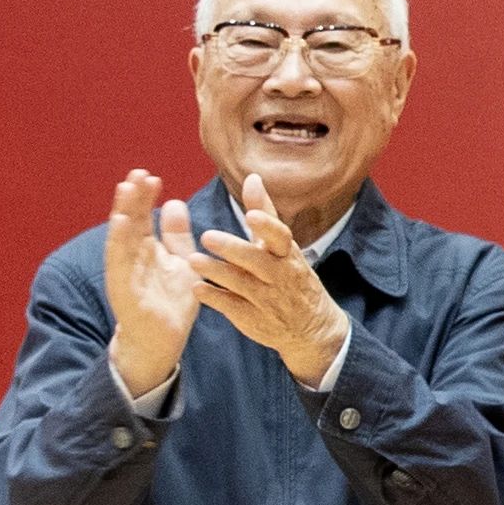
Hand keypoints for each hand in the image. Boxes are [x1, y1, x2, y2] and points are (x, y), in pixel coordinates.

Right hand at [101, 170, 203, 397]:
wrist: (162, 341)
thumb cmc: (170, 303)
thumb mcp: (181, 264)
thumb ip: (177, 236)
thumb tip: (174, 202)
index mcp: (146, 249)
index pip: (144, 217)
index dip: (145, 197)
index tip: (151, 176)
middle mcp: (132, 257)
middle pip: (131, 221)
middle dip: (133, 197)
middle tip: (137, 173)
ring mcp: (126, 272)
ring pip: (121, 237)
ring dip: (122, 212)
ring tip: (125, 189)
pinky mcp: (124, 289)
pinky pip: (119, 262)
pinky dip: (118, 242)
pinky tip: (121, 222)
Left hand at [193, 169, 351, 386]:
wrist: (311, 327)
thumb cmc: (291, 277)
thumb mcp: (284, 246)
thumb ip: (265, 212)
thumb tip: (252, 177)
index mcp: (287, 254)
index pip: (280, 237)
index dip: (267, 226)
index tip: (251, 216)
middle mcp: (280, 276)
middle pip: (257, 261)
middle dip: (233, 249)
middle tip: (207, 237)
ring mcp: (268, 300)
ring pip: (242, 285)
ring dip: (217, 273)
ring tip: (193, 261)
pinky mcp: (255, 320)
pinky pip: (233, 308)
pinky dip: (215, 298)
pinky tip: (197, 288)